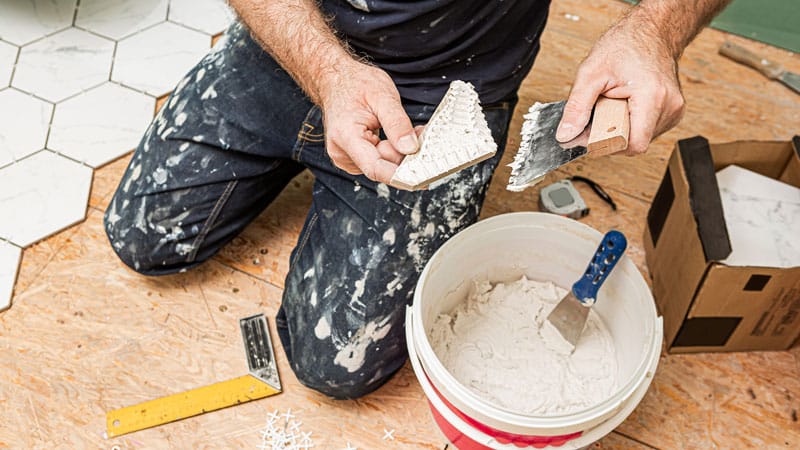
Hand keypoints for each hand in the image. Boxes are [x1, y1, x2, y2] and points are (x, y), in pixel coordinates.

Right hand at [317, 61, 418, 184]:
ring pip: (382, 165)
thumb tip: (410, 148)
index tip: (422, 175)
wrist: (337, 80)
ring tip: (403, 131)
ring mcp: (345, 157)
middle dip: (404, 155)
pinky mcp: (352, 158)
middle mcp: (342, 152)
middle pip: (381, 167)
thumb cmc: (356, 84)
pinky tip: (393, 137)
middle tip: (418, 135)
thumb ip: (397, 123)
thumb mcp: (383, 96)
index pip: (375, 168)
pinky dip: (391, 151)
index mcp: (346, 136)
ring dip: (398, 152)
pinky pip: (378, 161)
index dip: (400, 175)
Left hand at [556, 23, 685, 154]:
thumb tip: (566, 134)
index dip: (609, 145)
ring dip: (623, 128)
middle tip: (602, 111)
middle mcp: (669, 106)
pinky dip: (633, 123)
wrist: (651, 31)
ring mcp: (674, 110)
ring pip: (642, 138)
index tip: (594, 134)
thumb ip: (576, 107)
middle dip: (613, 134)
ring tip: (617, 104)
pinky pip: (648, 130)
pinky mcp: (673, 112)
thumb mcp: (591, 74)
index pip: (634, 145)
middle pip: (636, 143)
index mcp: (652, 98)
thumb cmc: (625, 45)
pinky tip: (628, 106)